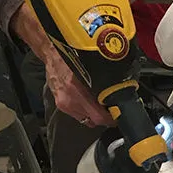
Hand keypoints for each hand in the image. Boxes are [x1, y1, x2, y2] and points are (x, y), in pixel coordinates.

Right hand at [10, 3, 112, 126]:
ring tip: (101, 106)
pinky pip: (78, 115)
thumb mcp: (93, 67)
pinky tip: (89, 103)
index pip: (100, 116)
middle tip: (113, 111)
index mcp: (78, 90)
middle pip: (95, 120)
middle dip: (106, 118)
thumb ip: (106, 82)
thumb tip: (121, 91)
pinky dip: (86, 112)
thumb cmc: (72, 56)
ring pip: (86, 119)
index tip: (119, 115)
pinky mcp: (60, 104)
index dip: (112, 119)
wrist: (51, 52)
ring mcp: (64, 104)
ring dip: (95, 115)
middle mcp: (70, 100)